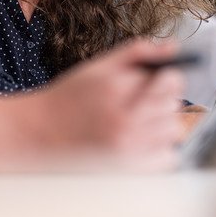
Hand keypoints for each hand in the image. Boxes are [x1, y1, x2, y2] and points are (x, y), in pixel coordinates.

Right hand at [31, 38, 186, 169]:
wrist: (41, 131)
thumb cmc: (69, 98)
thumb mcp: (98, 67)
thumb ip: (136, 52)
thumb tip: (174, 47)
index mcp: (117, 89)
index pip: (170, 81)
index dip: (168, 77)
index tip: (159, 79)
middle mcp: (125, 120)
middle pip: (174, 106)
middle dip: (163, 100)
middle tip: (142, 101)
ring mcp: (128, 148)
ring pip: (173, 131)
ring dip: (162, 124)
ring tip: (140, 121)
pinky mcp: (130, 168)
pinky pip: (167, 158)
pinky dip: (160, 149)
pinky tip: (140, 141)